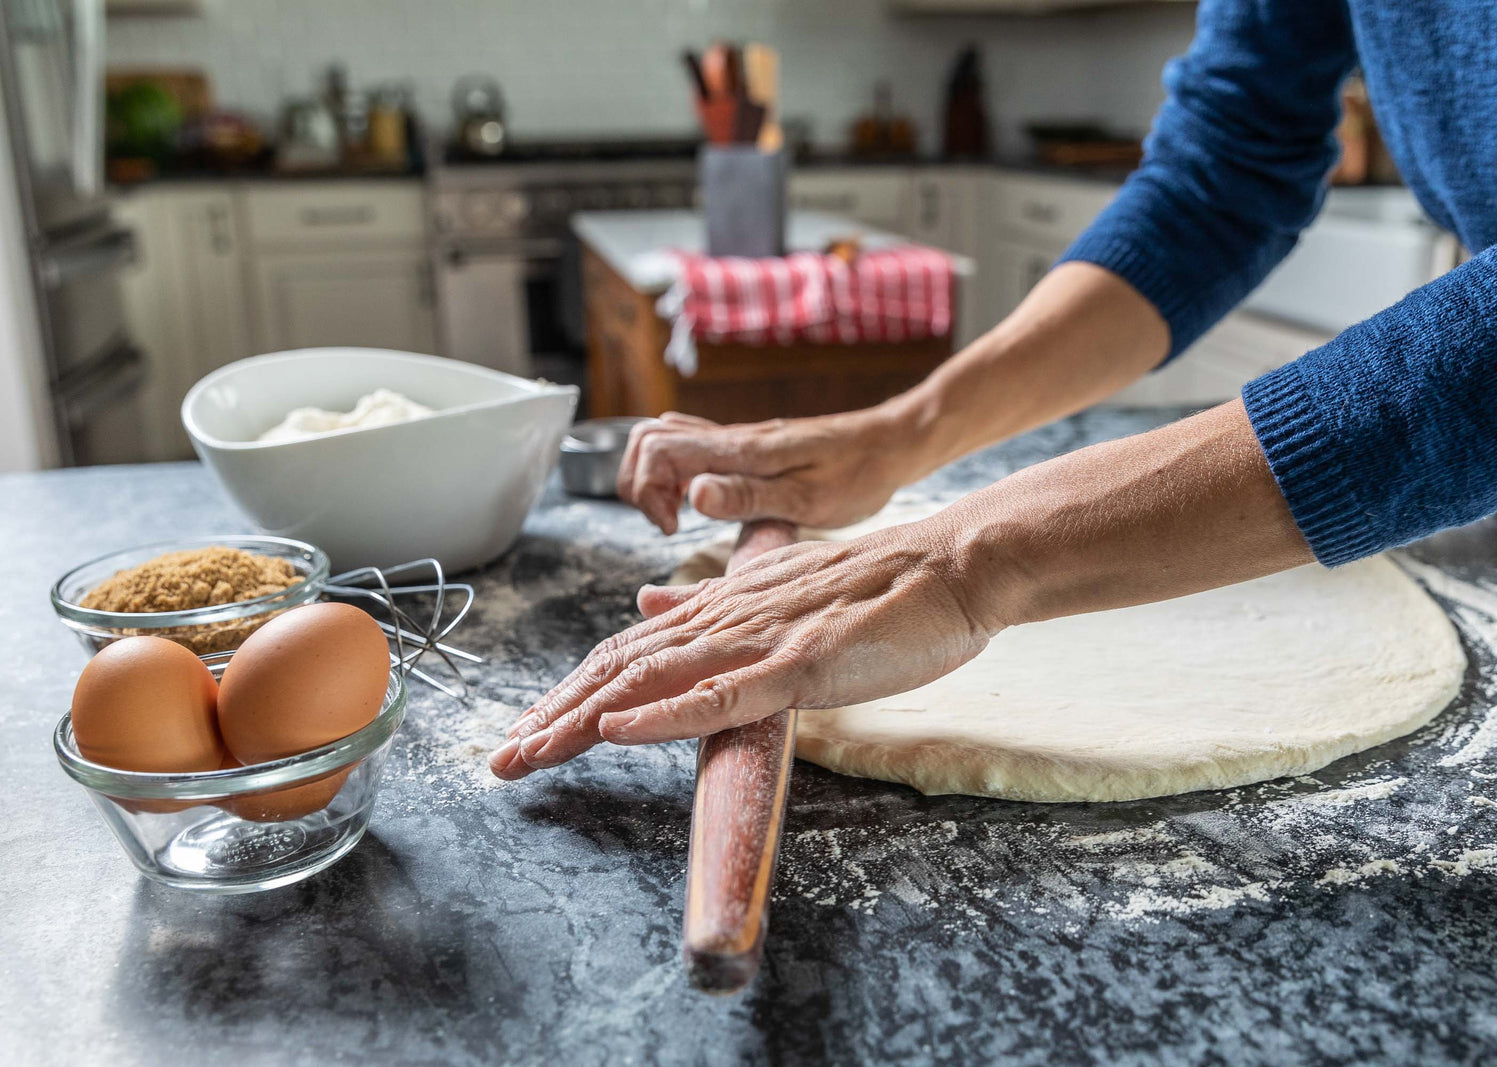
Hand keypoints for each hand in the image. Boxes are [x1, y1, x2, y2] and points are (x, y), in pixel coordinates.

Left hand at [488, 516, 992, 778]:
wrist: (953, 565)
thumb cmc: (883, 591)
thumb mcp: (781, 592)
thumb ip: (714, 603)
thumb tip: (647, 604)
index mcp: (722, 607)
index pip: (628, 652)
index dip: (572, 693)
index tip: (528, 733)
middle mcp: (726, 617)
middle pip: (620, 667)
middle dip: (554, 715)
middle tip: (499, 761)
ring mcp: (760, 639)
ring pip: (653, 681)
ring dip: (585, 720)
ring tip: (531, 753)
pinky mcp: (800, 663)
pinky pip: (723, 693)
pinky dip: (665, 712)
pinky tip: (620, 729)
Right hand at [617, 407, 918, 534]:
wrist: (892, 445)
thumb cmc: (859, 474)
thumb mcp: (807, 499)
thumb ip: (747, 497)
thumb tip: (693, 494)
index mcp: (741, 451)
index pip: (656, 448)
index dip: (648, 490)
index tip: (673, 527)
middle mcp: (732, 438)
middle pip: (648, 437)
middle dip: (641, 482)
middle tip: (669, 521)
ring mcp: (739, 440)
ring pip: (666, 436)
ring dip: (656, 475)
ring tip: (680, 513)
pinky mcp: (750, 446)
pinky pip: (694, 444)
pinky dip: (679, 470)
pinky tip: (703, 499)